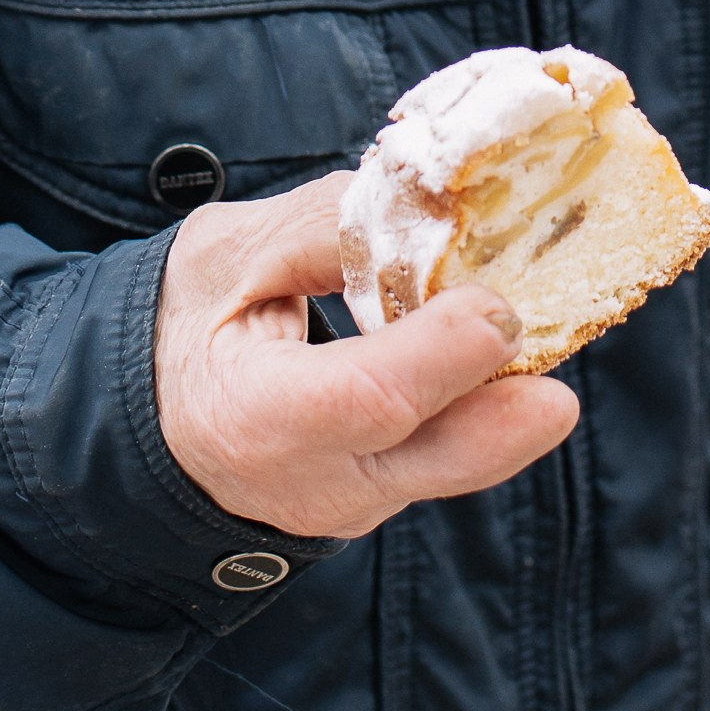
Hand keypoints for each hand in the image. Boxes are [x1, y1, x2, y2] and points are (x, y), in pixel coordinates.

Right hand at [154, 173, 577, 539]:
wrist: (148, 416)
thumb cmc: (179, 323)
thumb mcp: (227, 252)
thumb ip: (325, 227)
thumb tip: (426, 205)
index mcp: (247, 416)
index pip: (363, 399)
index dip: (439, 357)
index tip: (495, 306)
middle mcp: (303, 483)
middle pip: (427, 460)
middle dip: (504, 423)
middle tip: (561, 391)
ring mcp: (346, 504)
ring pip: (448, 467)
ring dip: (508, 409)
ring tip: (555, 332)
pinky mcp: (378, 499)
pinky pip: (442, 458)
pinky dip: (483, 408)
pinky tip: (511, 347)